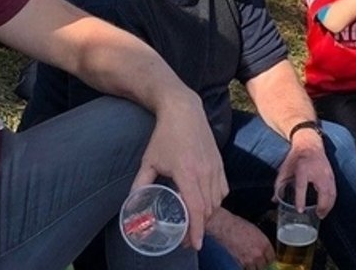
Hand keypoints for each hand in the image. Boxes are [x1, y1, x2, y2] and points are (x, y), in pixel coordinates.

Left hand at [134, 95, 227, 250]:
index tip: (194, 244)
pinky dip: (216, 201)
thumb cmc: (165, 135)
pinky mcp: (220, 163)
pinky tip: (206, 203)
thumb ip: (141, 183)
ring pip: (216, 201)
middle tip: (186, 237)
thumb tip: (133, 203)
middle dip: (199, 227)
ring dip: (207, 214)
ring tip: (195, 221)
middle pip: (207, 209)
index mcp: (186, 173)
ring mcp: (215, 168)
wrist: (184, 110)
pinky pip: (223, 190)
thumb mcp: (149, 160)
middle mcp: (204, 172)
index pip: (196, 209)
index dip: (196, 230)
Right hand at [204, 211, 273, 269]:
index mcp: (265, 244)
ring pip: (257, 269)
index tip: (266, 258)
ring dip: (255, 266)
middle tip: (258, 260)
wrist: (226, 227)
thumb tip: (265, 249)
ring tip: (250, 261)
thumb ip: (262, 242)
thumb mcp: (256, 232)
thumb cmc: (239, 225)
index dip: (269, 258)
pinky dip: (246, 267)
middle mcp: (259, 253)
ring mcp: (250, 259)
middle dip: (262, 263)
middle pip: (266, 265)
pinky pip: (247, 269)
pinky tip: (244, 262)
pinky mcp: (241, 263)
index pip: (272, 257)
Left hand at [275, 133, 336, 217]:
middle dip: (321, 206)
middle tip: (317, 216)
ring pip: (331, 193)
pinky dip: (332, 200)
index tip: (300, 210)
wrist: (309, 143)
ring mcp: (326, 173)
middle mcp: (317, 171)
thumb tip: (274, 200)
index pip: (302, 186)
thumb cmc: (296, 157)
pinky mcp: (332, 175)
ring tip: (322, 215)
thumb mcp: (285, 168)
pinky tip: (328, 207)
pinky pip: (334, 190)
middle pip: (323, 192)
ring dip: (328, 206)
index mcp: (302, 169)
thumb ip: (279, 184)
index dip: (300, 199)